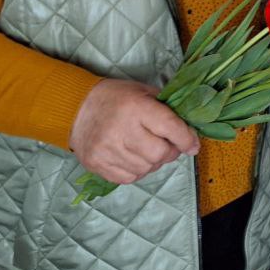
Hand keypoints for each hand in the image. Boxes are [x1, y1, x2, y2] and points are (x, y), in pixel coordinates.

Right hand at [69, 79, 198, 184]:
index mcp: (136, 107)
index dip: (186, 139)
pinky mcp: (97, 164)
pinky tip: (134, 157)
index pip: (169, 127)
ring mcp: (106, 150)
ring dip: (154, 162)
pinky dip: (138, 170)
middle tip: (168, 146)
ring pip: (146, 168)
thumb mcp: (144, 92)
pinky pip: (129, 177)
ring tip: (148, 149)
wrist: (77, 108)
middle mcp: (121, 129)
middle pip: (159, 154)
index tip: (193, 146)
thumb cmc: (117, 98)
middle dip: (170, 152)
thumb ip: (167, 110)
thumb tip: (190, 132)